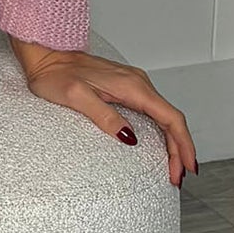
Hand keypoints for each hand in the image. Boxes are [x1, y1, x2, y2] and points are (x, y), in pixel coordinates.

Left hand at [3, 37, 196, 186]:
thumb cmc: (54, 74)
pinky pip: (153, 111)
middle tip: (177, 177)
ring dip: (173, 142)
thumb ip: (104, 116)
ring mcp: (133, 85)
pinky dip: (162, 131)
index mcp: (132, 86)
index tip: (187, 166)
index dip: (183, 144)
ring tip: (173, 168)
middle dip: (180, 150)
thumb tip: (130, 137)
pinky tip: (160, 145)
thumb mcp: (75, 97)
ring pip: (164, 116)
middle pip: (171, 119)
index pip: (170, 118)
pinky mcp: (126, 88)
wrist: (46, 55)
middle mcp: (138, 83)